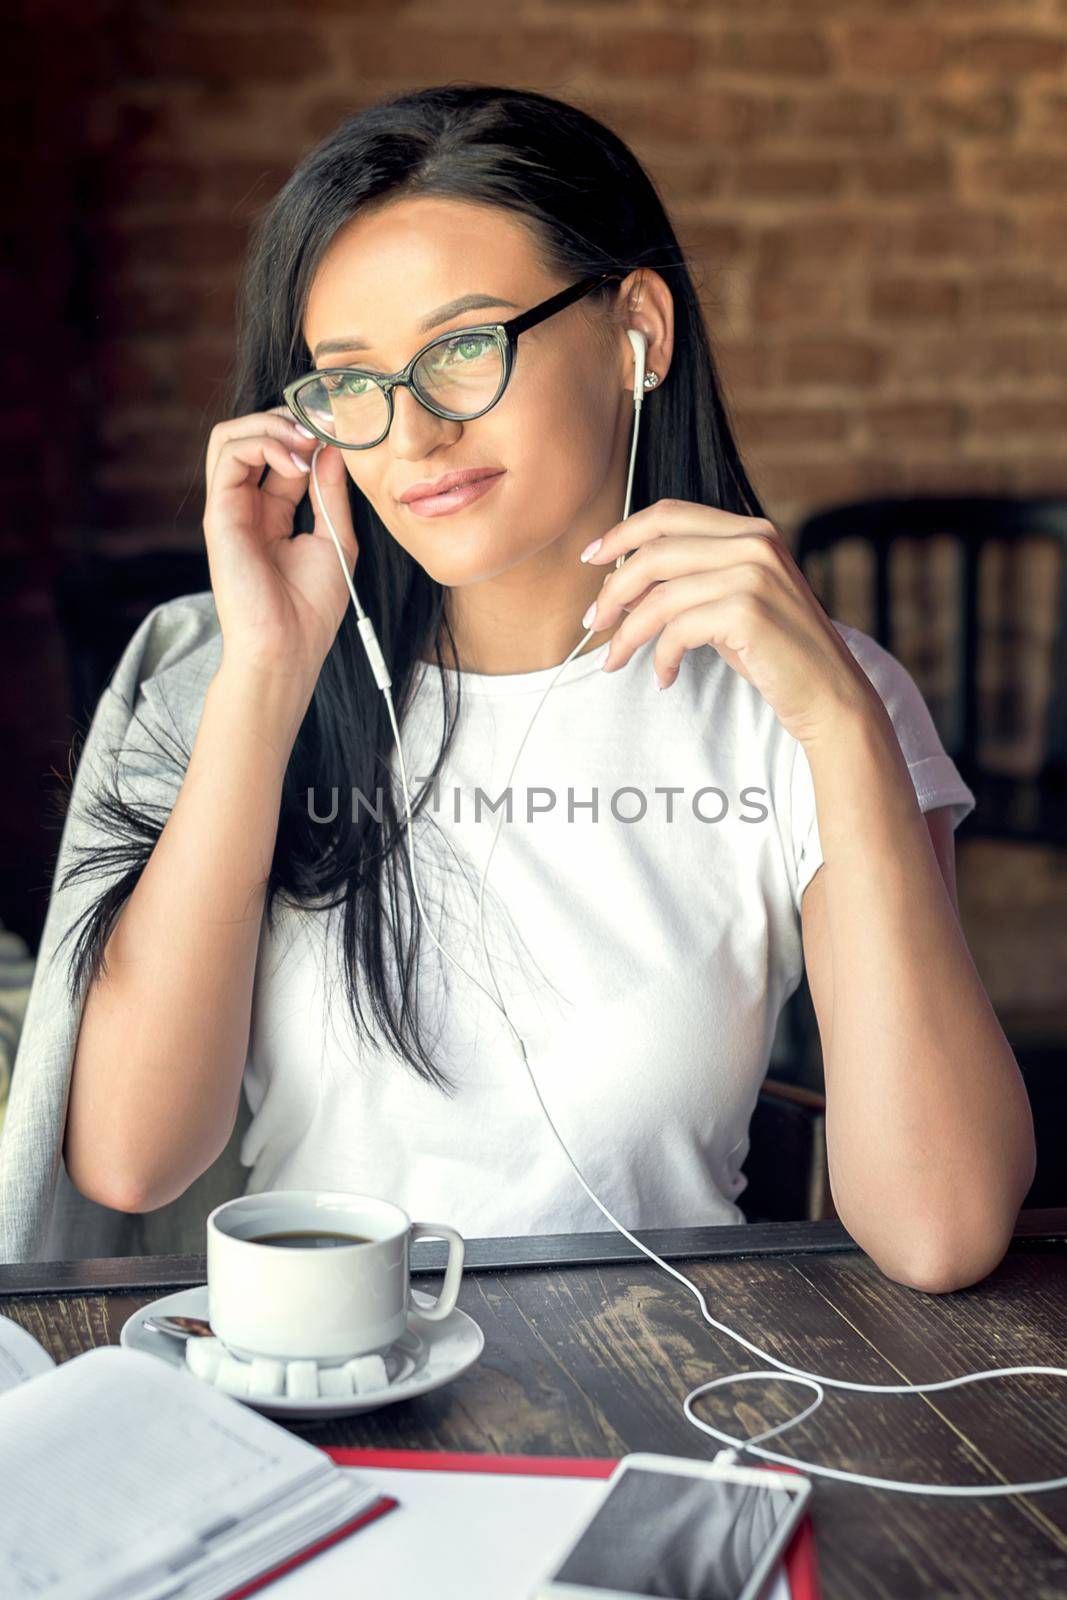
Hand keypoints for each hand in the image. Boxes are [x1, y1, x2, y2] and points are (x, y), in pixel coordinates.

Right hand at [202, 404, 358, 687]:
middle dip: (290, 420)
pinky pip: (228, 453)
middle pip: (253, 435)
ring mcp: (230, 507)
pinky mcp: (219, 513)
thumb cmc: (311, 608)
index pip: (284, 452)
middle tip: (325, 428)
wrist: (287, 648)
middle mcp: (248, 505)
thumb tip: (332, 446)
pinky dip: (262, 443)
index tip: (344, 430)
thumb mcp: (336, 539)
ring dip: (272, 426)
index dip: (312, 434)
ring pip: (233, 435)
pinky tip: (295, 462)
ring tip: (307, 443)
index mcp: (275, 513)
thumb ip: (331, 492)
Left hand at [581, 499, 880, 745]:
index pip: (670, 514)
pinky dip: (660, 658)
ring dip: (627, 633)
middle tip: (593, 623)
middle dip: (612, 590)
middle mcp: (755, 543)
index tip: (591, 558)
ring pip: (659, 596)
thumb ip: (689, 581)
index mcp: (751, 531)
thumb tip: (620, 582)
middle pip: (655, 552)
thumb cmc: (775, 653)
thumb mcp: (731, 604)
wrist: (829, 694)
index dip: (622, 533)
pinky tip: (665, 677)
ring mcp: (754, 575)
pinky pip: (677, 630)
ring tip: (614, 661)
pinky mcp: (748, 612)